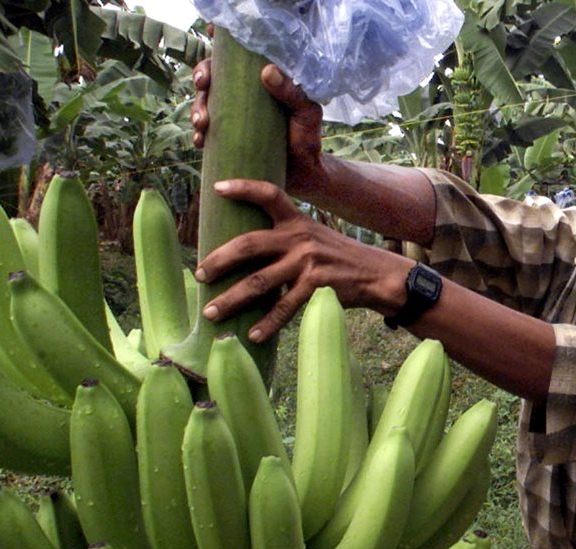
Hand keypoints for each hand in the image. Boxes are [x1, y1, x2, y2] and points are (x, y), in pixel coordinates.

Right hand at [191, 60, 325, 195]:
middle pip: (212, 78)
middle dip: (201, 77)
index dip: (217, 53)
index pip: (234, 61)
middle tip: (203, 85)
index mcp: (259, 84)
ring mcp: (232, 118)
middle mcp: (242, 97)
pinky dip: (199, 136)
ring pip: (204, 105)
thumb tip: (267, 71)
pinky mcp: (228, 141)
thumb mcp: (306, 112)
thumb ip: (292, 92)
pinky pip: (206, 135)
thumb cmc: (307, 137)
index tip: (211, 53)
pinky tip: (200, 142)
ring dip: (196, 109)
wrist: (304, 172)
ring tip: (202, 122)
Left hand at [195, 179, 410, 341]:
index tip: (217, 189)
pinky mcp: (317, 286)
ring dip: (232, 300)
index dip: (243, 187)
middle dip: (219, 260)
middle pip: (249, 244)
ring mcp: (308, 262)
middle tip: (198, 275)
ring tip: (211, 313)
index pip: (269, 194)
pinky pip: (285, 307)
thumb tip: (245, 254)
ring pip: (260, 282)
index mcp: (297, 221)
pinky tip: (253, 335)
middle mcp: (299, 237)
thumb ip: (286, 240)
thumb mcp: (315, 238)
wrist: (377, 276)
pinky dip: (267, 324)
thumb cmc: (339, 260)